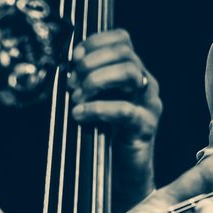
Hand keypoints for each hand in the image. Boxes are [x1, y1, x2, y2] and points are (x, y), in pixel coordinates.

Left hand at [67, 30, 160, 200]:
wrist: (123, 173)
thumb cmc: (106, 135)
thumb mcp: (94, 101)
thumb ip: (85, 82)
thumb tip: (63, 68)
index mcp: (133, 72)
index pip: (122, 39)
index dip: (96, 41)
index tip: (74, 57)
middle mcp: (145, 83)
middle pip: (125, 53)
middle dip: (93, 62)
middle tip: (72, 81)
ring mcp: (148, 104)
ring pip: (130, 73)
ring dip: (97, 80)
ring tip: (77, 96)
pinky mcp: (145, 126)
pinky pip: (124, 110)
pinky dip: (98, 108)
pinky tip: (80, 114)